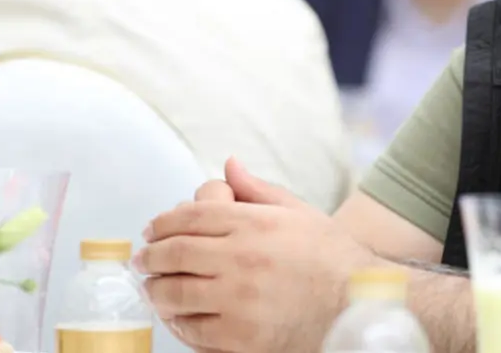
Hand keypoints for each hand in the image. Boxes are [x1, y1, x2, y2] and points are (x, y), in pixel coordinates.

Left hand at [136, 158, 377, 352]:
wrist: (358, 304)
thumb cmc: (332, 256)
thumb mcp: (299, 212)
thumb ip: (258, 189)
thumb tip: (228, 165)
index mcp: (255, 224)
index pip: (190, 217)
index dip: (162, 223)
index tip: (151, 231)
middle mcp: (242, 259)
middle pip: (174, 253)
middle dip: (150, 257)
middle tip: (142, 261)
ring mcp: (238, 301)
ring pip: (175, 293)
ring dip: (157, 290)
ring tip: (154, 289)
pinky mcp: (240, 337)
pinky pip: (192, 329)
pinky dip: (178, 322)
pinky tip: (178, 316)